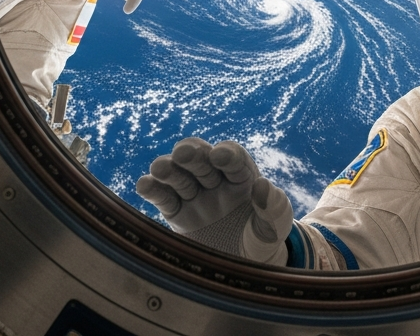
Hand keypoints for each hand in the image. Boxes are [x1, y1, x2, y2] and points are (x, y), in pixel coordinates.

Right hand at [136, 137, 291, 264]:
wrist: (243, 266)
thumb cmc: (262, 240)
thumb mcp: (275, 227)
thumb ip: (274, 207)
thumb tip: (263, 186)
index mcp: (242, 177)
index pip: (234, 158)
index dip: (227, 154)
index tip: (220, 156)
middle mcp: (215, 180)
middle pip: (201, 160)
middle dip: (193, 154)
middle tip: (184, 153)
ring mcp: (194, 194)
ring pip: (179, 175)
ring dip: (169, 169)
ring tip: (160, 168)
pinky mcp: (176, 211)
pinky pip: (163, 198)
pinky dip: (153, 190)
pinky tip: (144, 185)